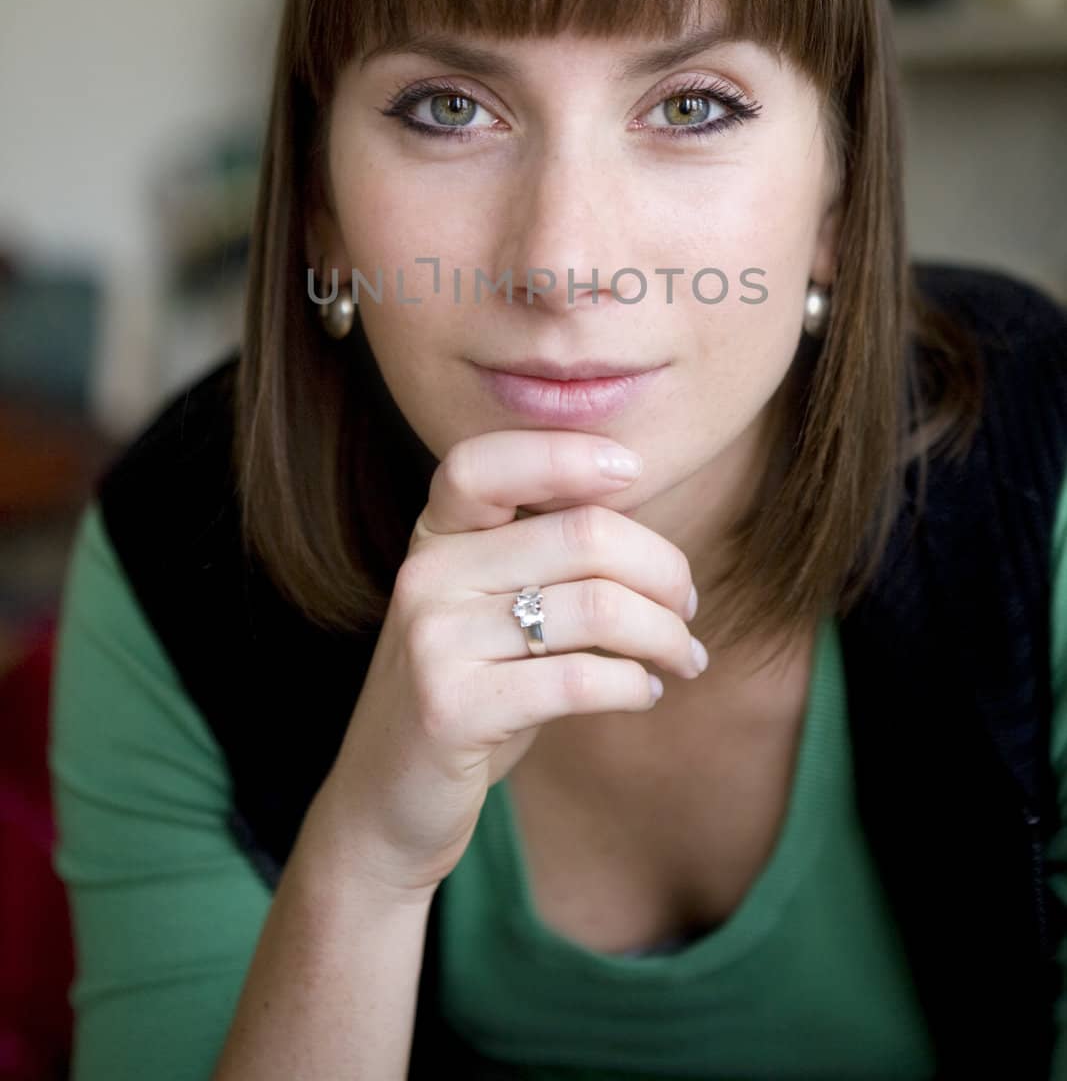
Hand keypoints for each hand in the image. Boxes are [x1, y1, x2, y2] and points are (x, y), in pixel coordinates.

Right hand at [321, 428, 701, 898]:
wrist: (384, 804)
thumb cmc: (467, 692)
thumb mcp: (489, 608)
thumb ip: (543, 554)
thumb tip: (640, 510)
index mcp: (435, 536)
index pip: (485, 462)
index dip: (565, 453)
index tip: (634, 471)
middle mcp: (427, 574)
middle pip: (582, 534)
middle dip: (662, 568)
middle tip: (688, 605)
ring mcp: (434, 639)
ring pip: (597, 606)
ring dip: (665, 633)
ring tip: (684, 656)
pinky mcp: (451, 708)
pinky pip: (580, 678)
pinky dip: (635, 684)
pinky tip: (645, 692)